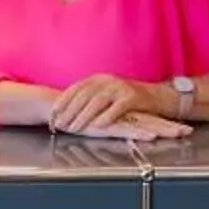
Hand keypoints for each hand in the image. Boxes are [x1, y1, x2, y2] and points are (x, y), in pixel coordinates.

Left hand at [48, 74, 164, 134]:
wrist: (156, 96)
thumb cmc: (127, 100)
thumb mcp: (105, 95)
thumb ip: (88, 100)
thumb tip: (65, 112)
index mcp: (97, 79)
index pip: (75, 89)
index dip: (62, 101)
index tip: (52, 115)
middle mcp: (107, 80)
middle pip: (84, 95)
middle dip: (70, 111)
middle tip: (60, 126)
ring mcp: (120, 88)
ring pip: (98, 101)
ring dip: (84, 116)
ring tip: (74, 128)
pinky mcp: (132, 97)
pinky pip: (117, 107)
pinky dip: (107, 117)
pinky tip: (98, 126)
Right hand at [68, 108, 190, 141]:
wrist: (61, 108)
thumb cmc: (79, 117)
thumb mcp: (100, 122)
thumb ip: (113, 123)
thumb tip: (125, 130)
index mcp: (124, 115)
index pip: (150, 119)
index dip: (167, 124)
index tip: (184, 129)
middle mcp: (123, 116)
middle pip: (152, 121)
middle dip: (171, 127)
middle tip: (188, 131)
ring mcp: (116, 120)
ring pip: (144, 125)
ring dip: (162, 130)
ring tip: (178, 133)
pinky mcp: (106, 126)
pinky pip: (126, 130)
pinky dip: (139, 134)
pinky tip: (151, 136)